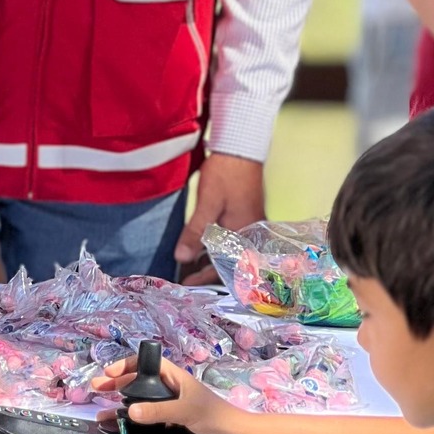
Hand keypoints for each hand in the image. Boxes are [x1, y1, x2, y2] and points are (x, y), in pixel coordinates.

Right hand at [94, 354, 243, 433]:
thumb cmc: (216, 417)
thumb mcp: (186, 411)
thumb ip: (159, 411)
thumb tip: (129, 411)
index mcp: (176, 378)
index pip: (147, 365)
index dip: (127, 366)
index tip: (109, 375)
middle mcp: (171, 391)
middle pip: (139, 384)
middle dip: (117, 385)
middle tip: (96, 390)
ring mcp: (171, 409)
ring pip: (142, 405)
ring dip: (122, 408)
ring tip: (102, 414)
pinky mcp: (173, 426)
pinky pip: (149, 422)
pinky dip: (133, 424)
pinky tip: (121, 430)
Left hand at [174, 151, 263, 283]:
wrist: (241, 148)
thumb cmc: (225, 174)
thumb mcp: (207, 203)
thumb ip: (195, 232)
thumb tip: (181, 258)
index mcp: (244, 233)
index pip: (228, 267)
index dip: (207, 277)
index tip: (190, 285)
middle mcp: (252, 233)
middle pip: (233, 262)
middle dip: (211, 273)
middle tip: (189, 280)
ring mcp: (252, 224)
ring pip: (234, 251)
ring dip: (216, 260)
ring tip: (195, 268)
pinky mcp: (248, 215)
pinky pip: (236, 239)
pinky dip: (221, 247)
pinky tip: (208, 248)